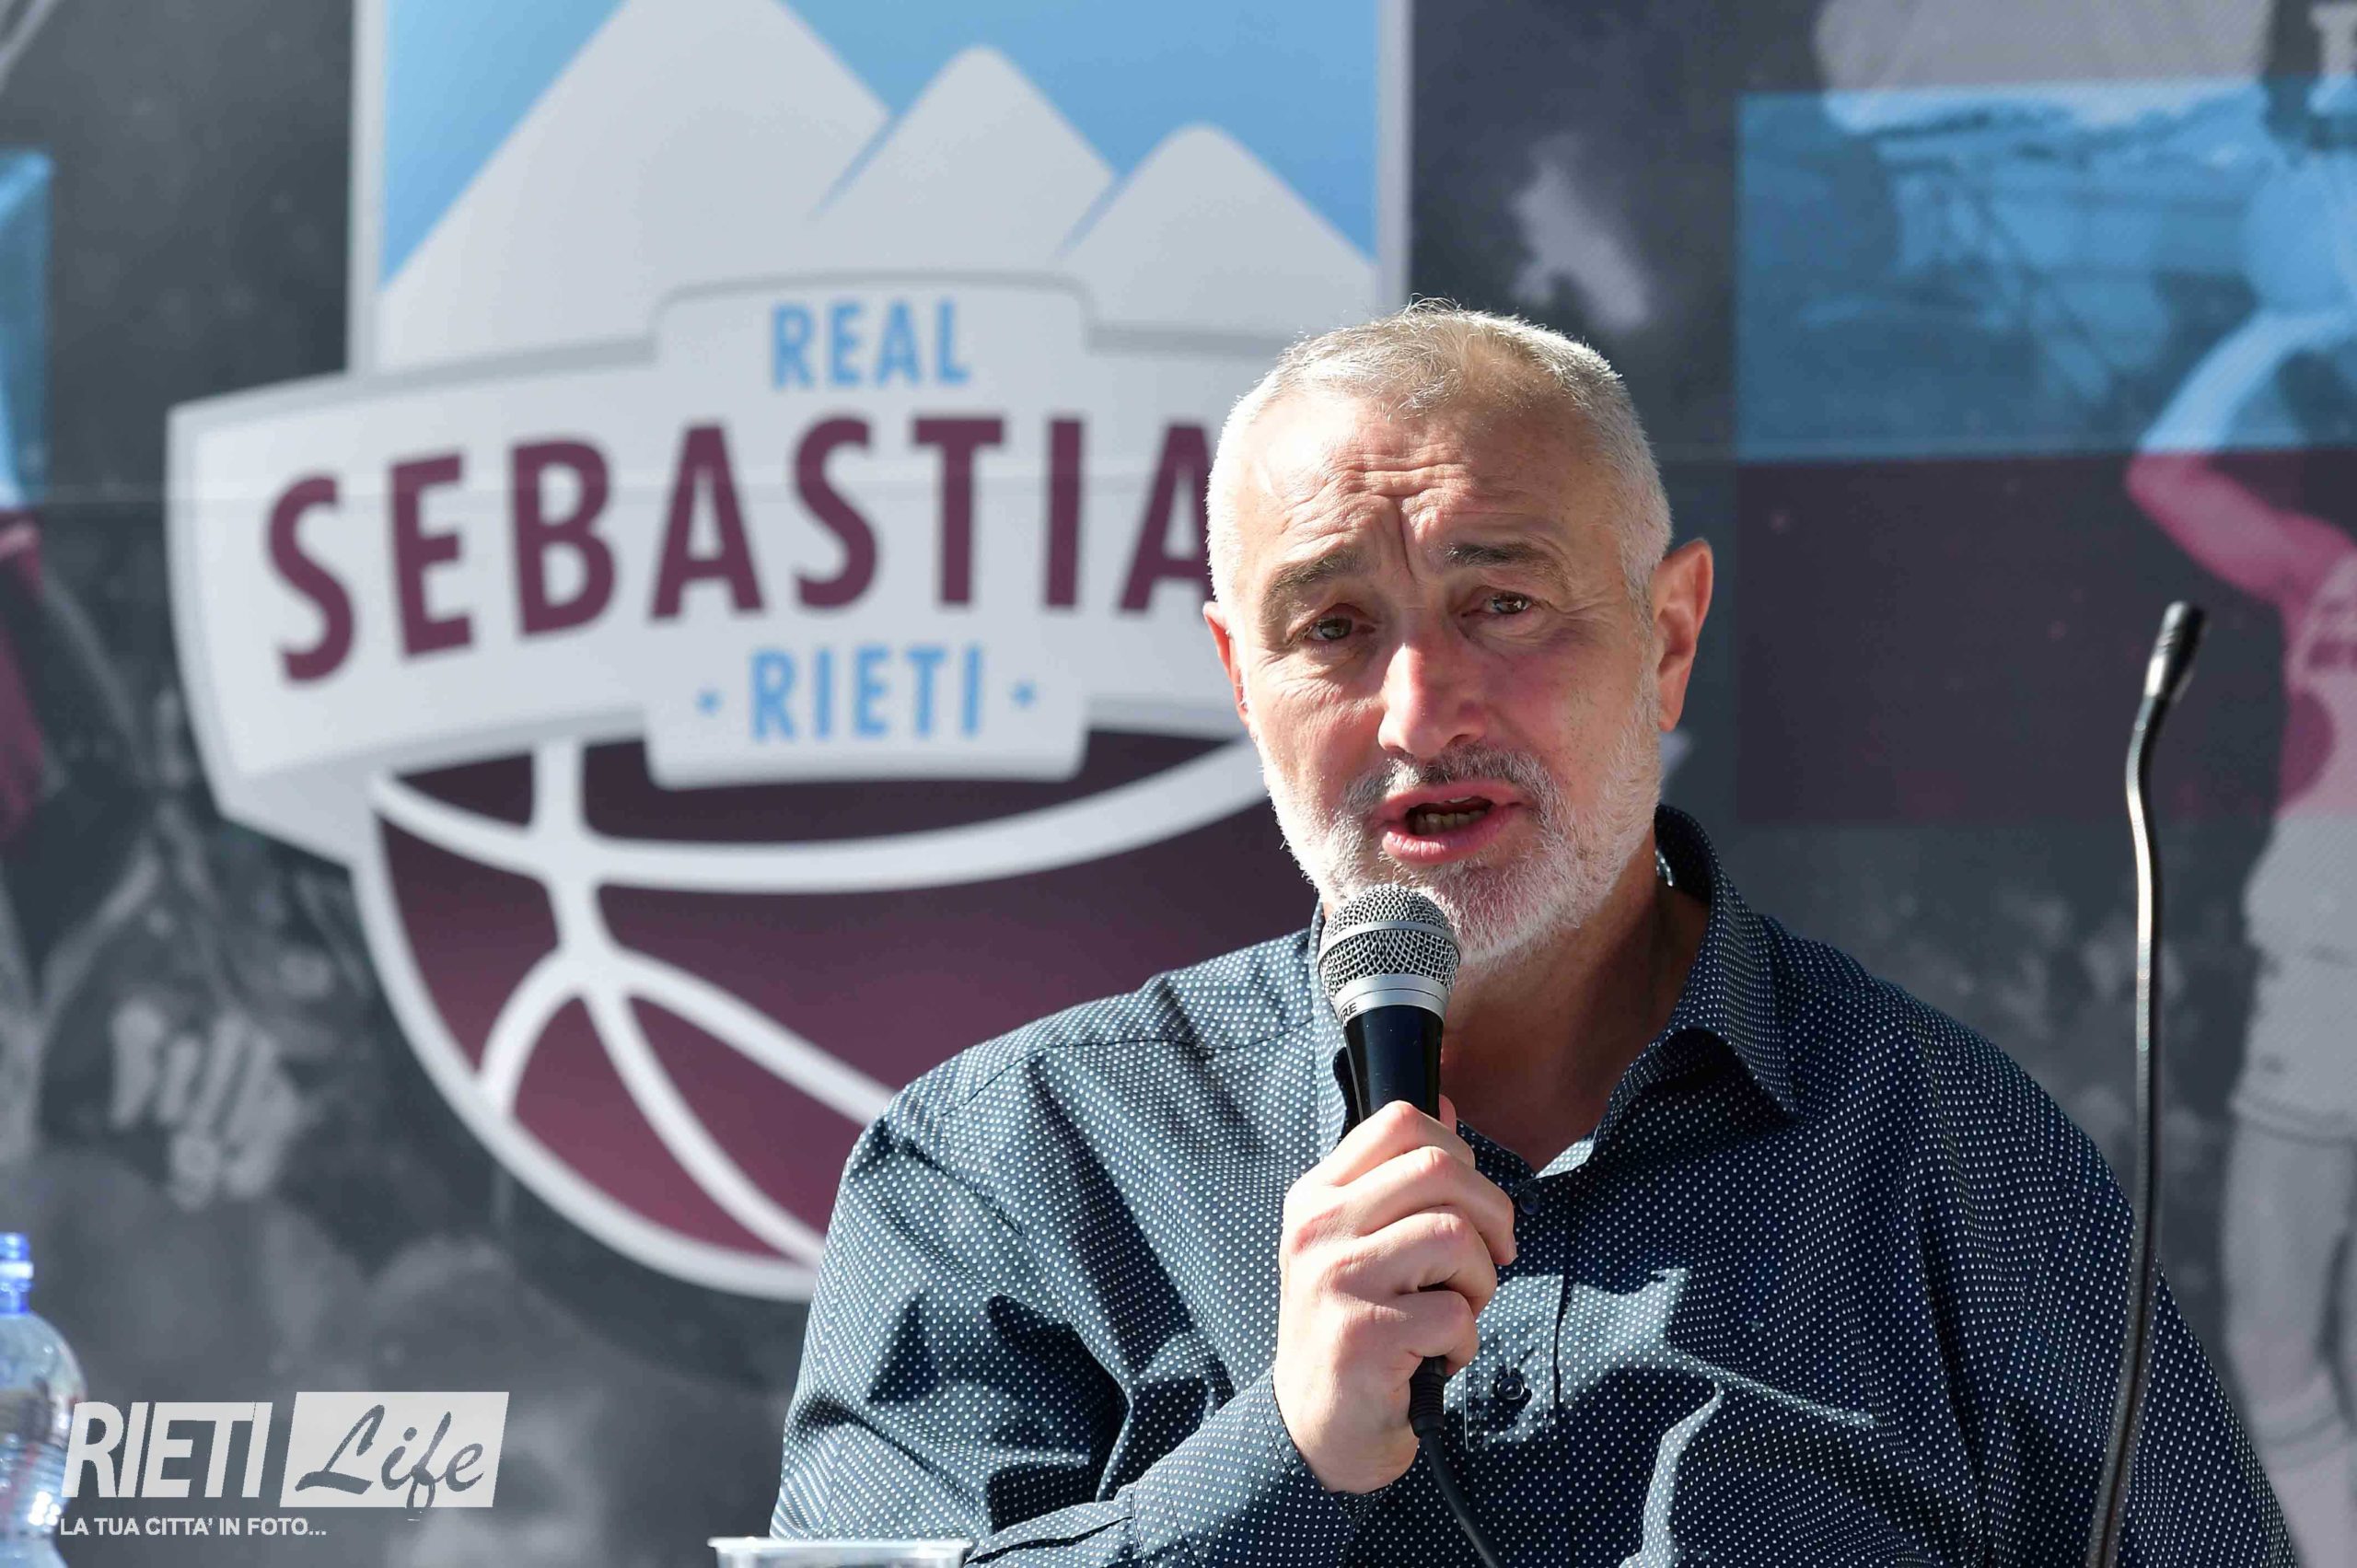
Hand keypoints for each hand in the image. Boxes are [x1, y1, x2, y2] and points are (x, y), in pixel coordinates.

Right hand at [1271, 1094, 1518, 1493]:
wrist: (1319, 1425)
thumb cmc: (1353, 1325)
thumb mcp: (1358, 1241)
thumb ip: (1396, 1178)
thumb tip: (1446, 1102)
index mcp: (1317, 1195)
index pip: (1399, 1121)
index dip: (1457, 1151)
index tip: (1467, 1200)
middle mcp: (1317, 1228)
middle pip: (1439, 1171)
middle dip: (1491, 1215)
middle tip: (1494, 1258)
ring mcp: (1336, 1280)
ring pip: (1455, 1238)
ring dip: (1481, 1282)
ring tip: (1458, 1310)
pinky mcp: (1363, 1335)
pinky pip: (1455, 1312)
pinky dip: (1465, 1339)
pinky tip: (1436, 1356)